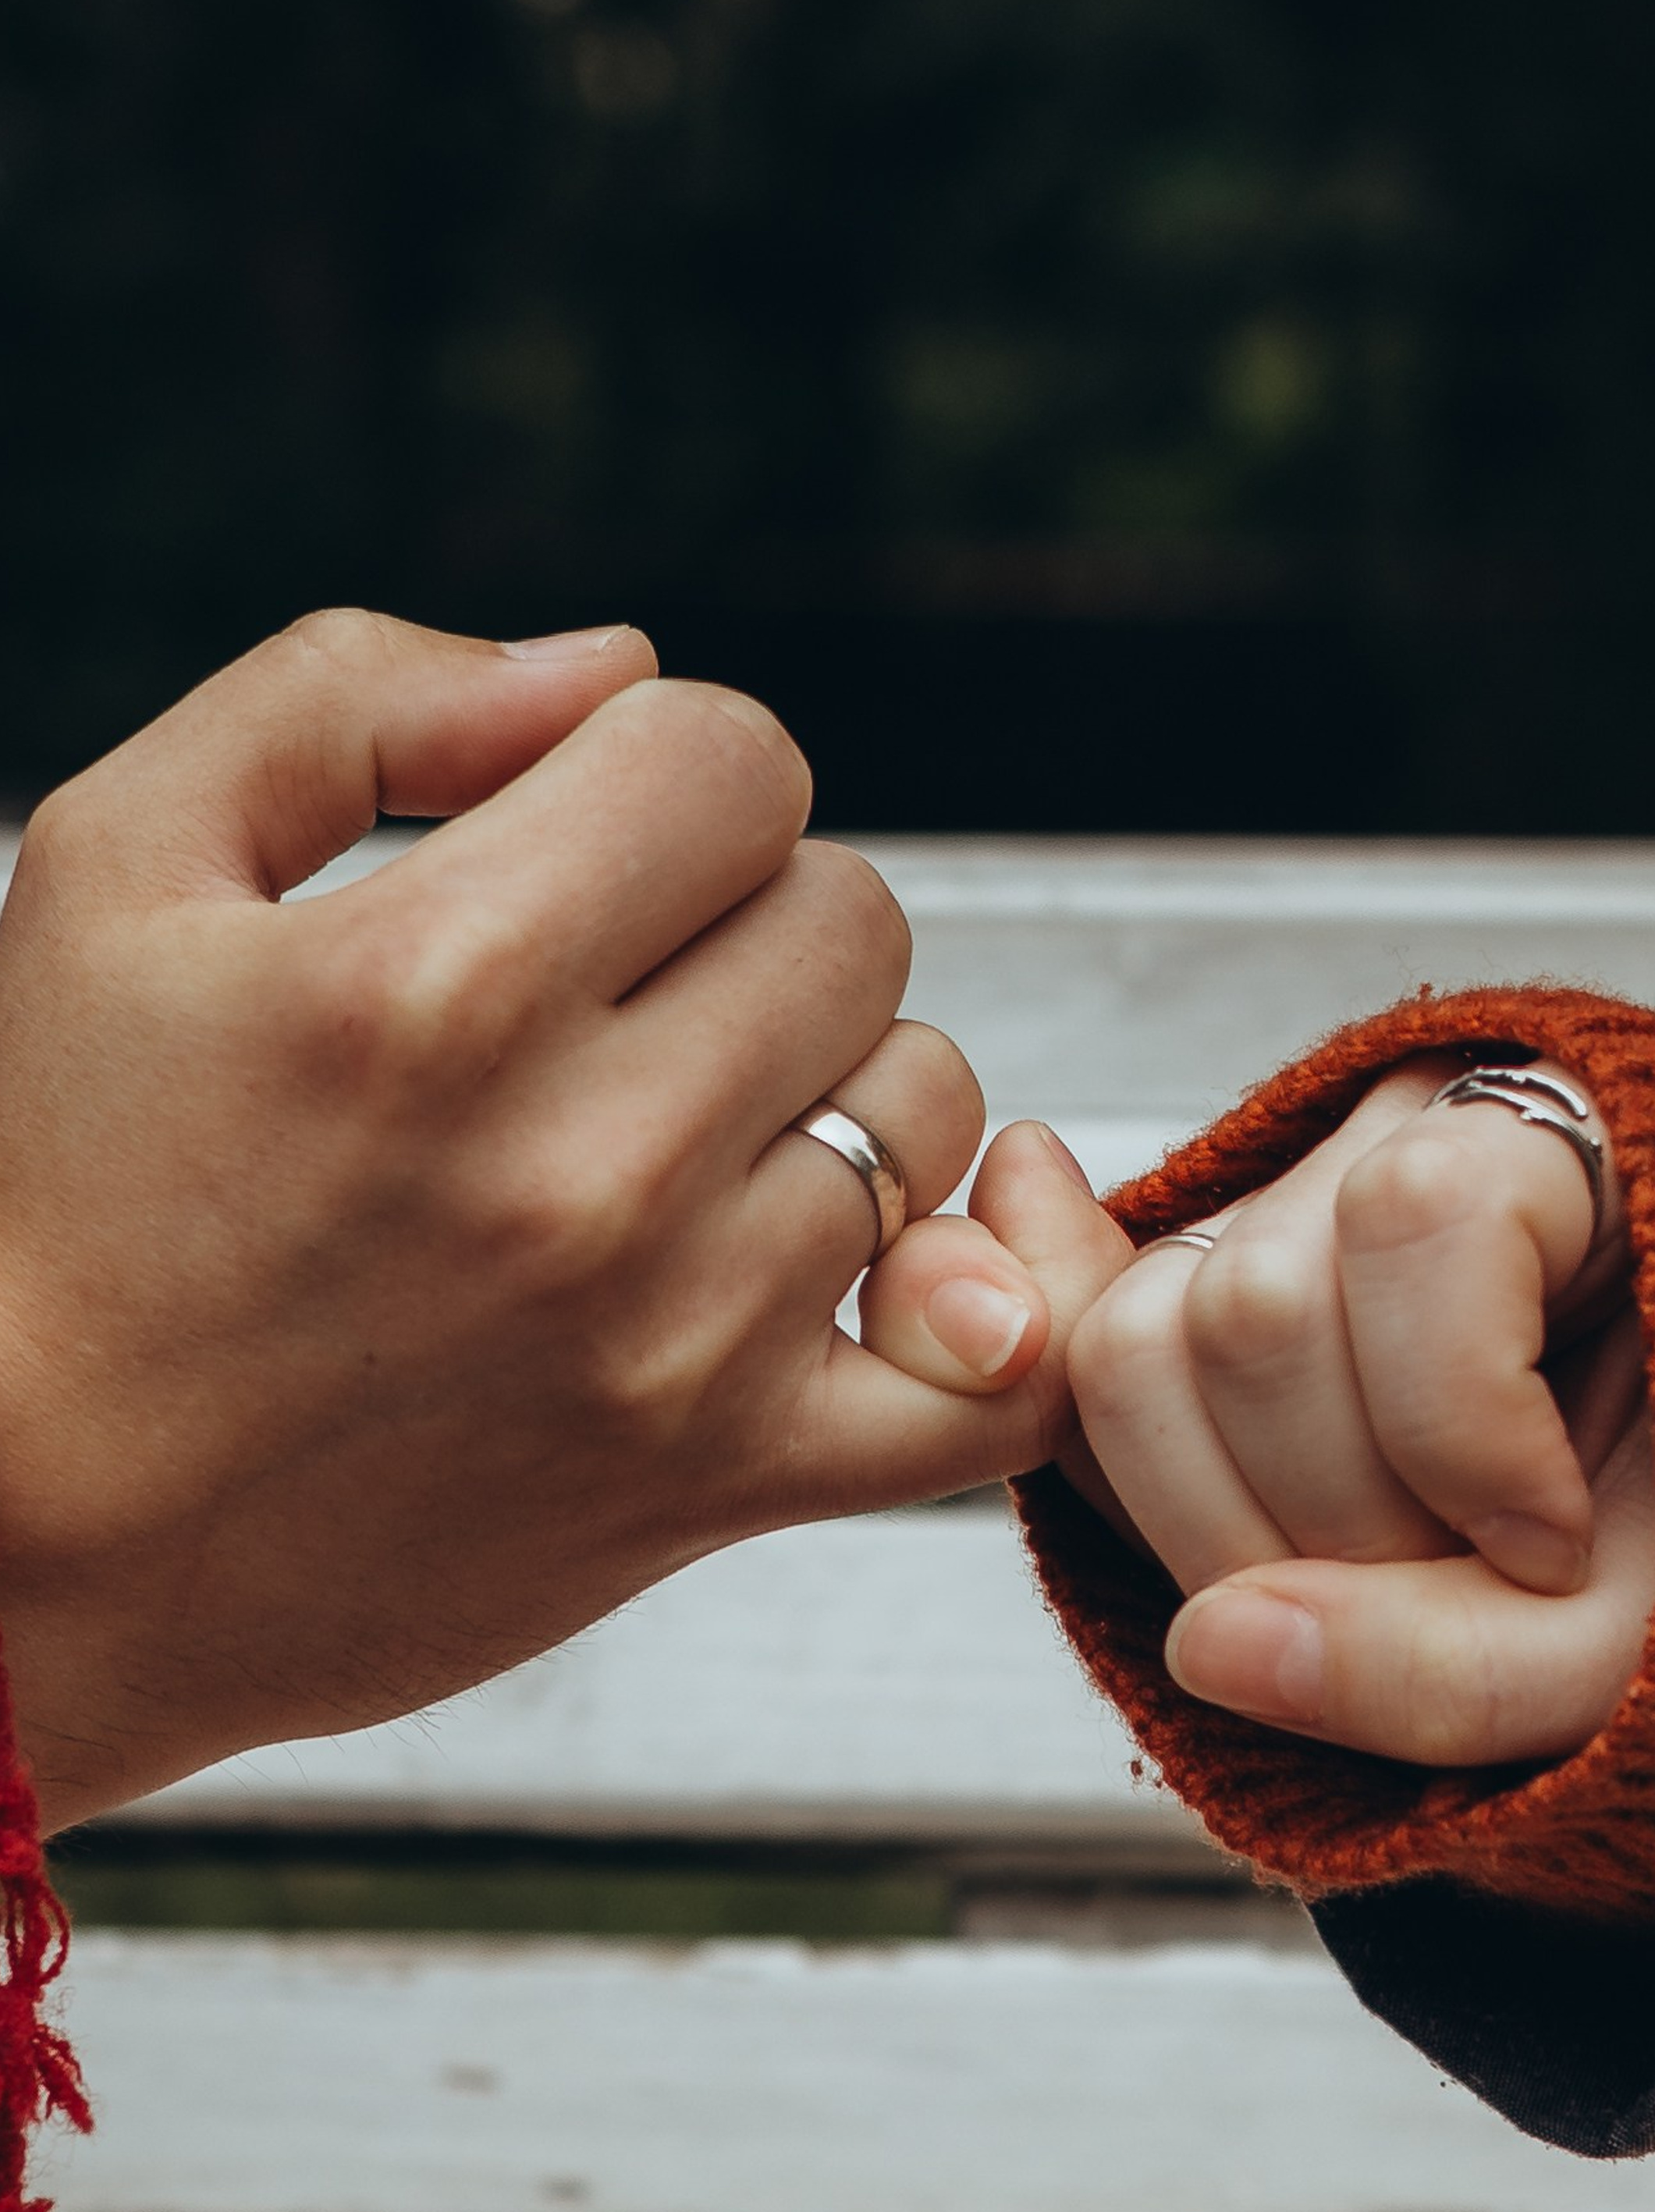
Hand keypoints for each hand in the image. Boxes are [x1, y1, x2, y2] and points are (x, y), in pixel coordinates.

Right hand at [0, 613, 1113, 1829]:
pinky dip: (1000, 1303)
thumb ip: (351, 696)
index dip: (659, 774)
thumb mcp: (115, 865)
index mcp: (435, 982)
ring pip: (926, 1107)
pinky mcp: (726, 1483)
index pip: (733, 759)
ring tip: (675, 1139)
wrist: (31, 1546)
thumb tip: (607, 664)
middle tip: (610, 999)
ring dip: (827, 1090)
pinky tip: (918, 1261)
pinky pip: (1000, 1379)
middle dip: (743, 921)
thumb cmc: (59, 1196)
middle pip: (853, 918)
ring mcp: (677, 1337)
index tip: (573, 851)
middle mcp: (582, 1161)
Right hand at [1056, 1056, 1654, 1766]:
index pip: (1422, 1215)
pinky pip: (1080, 1390)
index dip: (1463, 1421)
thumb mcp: (1642, 1649)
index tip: (1553, 1548)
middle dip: (1338, 1519)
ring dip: (1237, 1539)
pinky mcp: (1182, 1293)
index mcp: (1568, 1133)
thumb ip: (1460, 1668)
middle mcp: (1398, 1132)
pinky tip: (1274, 1564)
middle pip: (1255, 1303)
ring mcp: (1272, 1206)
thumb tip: (1206, 1647)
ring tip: (1376, 1595)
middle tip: (1459, 1599)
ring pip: (1137, 1343)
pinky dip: (1163, 1516)